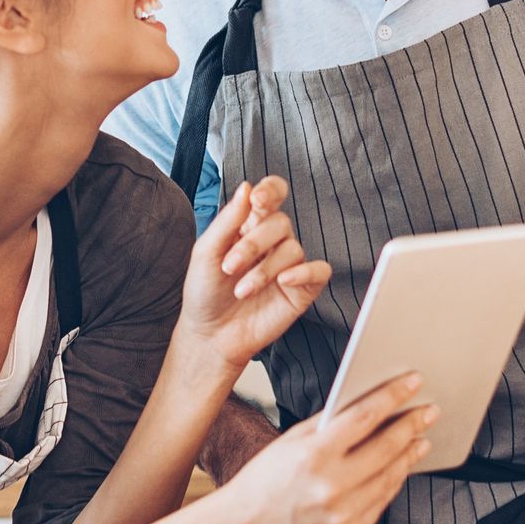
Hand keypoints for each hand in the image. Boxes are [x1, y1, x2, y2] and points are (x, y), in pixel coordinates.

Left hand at [176, 177, 331, 369]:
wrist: (210, 335)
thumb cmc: (205, 292)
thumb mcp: (206, 252)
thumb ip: (228, 220)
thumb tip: (247, 187)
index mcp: (249, 225)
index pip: (272, 195)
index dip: (270, 190)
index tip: (257, 201)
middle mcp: (272, 242)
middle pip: (280, 223)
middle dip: (253, 244)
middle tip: (230, 267)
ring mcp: (289, 265)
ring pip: (293, 249)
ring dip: (265, 269)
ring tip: (242, 290)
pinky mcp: (302, 289)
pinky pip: (319, 271)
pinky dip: (304, 272)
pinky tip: (283, 281)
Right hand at [217, 373, 433, 523]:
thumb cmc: (262, 481)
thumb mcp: (290, 441)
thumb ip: (328, 424)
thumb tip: (366, 406)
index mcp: (312, 455)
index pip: (365, 417)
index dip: (393, 397)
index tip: (413, 384)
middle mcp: (329, 486)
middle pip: (386, 447)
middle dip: (412, 425)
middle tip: (429, 411)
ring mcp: (341, 514)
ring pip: (390, 477)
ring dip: (409, 454)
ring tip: (420, 437)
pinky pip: (382, 502)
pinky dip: (395, 481)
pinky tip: (400, 467)